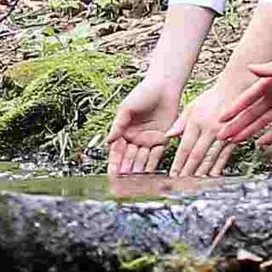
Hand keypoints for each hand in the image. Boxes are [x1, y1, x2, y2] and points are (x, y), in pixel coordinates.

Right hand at [103, 70, 184, 187]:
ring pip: (142, 159)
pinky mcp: (162, 139)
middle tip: (122, 184)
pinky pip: (156, 155)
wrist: (164, 87)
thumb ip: (118, 126)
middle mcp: (135, 138)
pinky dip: (152, 165)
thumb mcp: (126, 109)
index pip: (117, 151)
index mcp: (123, 131)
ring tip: (134, 183)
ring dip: (138, 171)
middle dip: (126, 171)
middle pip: (129, 158)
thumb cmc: (142, 94)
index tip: (111, 175)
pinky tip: (149, 175)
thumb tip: (108, 141)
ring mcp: (148, 140)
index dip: (114, 163)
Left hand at [168, 67, 256, 181]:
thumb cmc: (212, 98)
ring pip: (211, 158)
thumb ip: (180, 122)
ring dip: (201, 173)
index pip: (185, 147)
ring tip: (194, 183)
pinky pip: (224, 156)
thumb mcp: (192, 106)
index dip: (178, 163)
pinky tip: (212, 176)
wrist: (237, 90)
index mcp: (197, 122)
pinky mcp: (235, 138)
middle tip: (181, 183)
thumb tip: (167, 136)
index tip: (173, 174)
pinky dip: (218, 168)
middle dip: (188, 171)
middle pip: (197, 156)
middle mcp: (210, 130)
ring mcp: (224, 135)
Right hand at [209, 44, 271, 142]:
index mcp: (269, 82)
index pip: (247, 97)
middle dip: (236, 124)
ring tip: (235, 141)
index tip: (221, 117)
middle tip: (221, 135)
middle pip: (251, 113)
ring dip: (249, 132)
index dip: (234, 108)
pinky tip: (262, 143)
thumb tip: (251, 68)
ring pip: (263, 121)